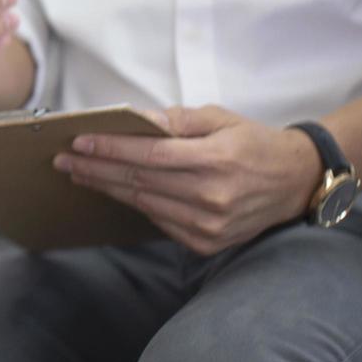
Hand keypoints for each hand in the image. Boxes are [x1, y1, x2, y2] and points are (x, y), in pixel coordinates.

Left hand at [53, 105, 323, 254]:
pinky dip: (135, 205)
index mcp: (217, 159)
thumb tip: (133, 118)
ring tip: (80, 173)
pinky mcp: (206, 242)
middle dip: (96, 168)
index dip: (110, 148)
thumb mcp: (221, 119)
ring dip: (107, 188)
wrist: (297, 182)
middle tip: (63, 159)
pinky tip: (115, 191)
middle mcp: (212, 195)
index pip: (149, 154)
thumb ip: (177, 120)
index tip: (78, 142)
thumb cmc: (254, 143)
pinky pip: (159, 221)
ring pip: (144, 203)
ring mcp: (209, 224)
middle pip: (139, 180)